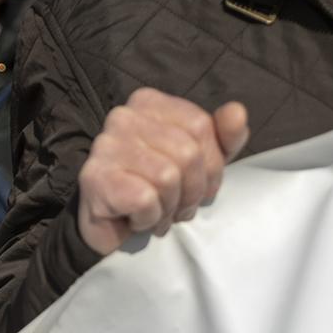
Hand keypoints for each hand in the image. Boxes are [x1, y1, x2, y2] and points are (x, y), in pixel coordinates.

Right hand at [76, 88, 250, 255]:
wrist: (110, 229)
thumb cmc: (157, 190)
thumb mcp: (201, 161)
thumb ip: (224, 136)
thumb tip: (237, 112)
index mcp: (149, 103)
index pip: (201, 126)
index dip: (211, 166)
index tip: (199, 186)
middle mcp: (123, 116)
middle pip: (187, 154)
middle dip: (192, 192)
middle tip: (177, 207)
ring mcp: (105, 145)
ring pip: (167, 178)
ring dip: (170, 208)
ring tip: (158, 213)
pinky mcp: (95, 178)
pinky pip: (145, 199)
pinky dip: (149, 218)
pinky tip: (137, 219)